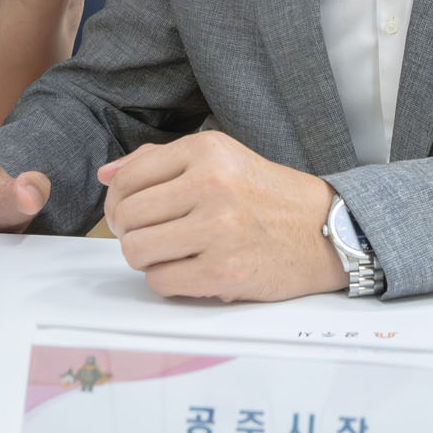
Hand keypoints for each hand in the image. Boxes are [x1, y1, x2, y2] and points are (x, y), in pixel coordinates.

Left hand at [99, 132, 346, 302]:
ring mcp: (217, 230)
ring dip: (146, 258)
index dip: (117, 201)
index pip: (128, 178)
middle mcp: (211, 184)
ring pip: (136, 251)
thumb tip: (106, 174)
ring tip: (169, 253)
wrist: (326, 229)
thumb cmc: (268, 196)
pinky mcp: (223, 271)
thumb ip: (160, 162)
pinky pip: (160, 282)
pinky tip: (188, 269)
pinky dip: (166, 281)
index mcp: (207, 150)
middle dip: (130, 231)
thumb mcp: (221, 159)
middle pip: (127, 216)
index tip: (127, 212)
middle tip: (149, 235)